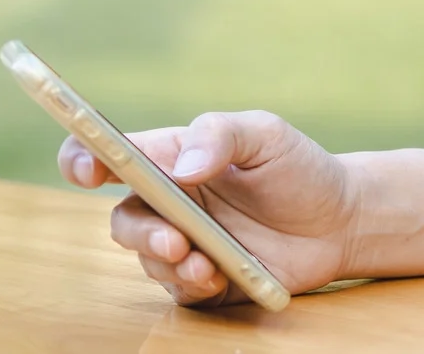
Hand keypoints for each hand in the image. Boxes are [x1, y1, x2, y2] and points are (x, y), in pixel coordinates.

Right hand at [59, 110, 355, 305]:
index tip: (87, 170)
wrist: (341, 221)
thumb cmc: (299, 169)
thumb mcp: (266, 134)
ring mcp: (183, 242)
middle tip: (173, 238)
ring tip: (203, 261)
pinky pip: (177, 289)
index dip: (82, 158)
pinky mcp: (202, 278)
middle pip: (123, 218)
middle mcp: (169, 202)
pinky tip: (216, 275)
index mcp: (172, 157)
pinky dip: (190, 284)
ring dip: (168, 262)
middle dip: (140, 230)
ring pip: (146, 258)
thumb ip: (221, 135)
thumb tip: (182, 166)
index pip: (109, 154)